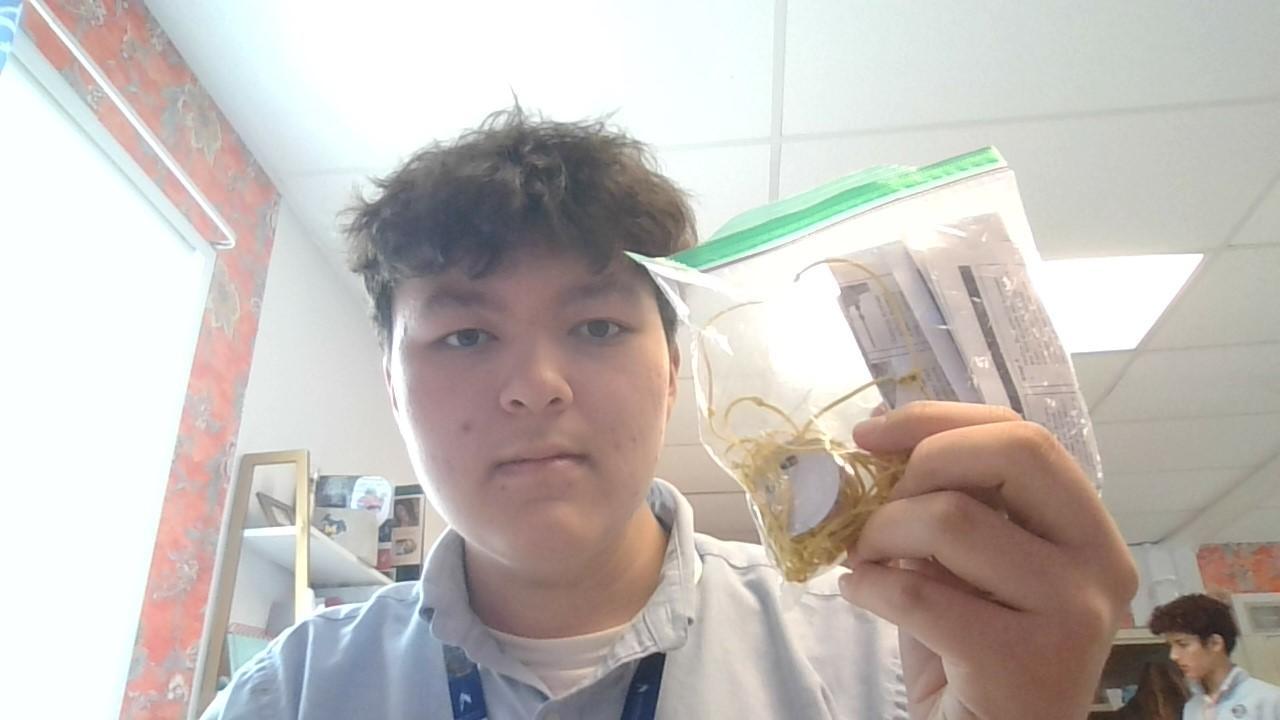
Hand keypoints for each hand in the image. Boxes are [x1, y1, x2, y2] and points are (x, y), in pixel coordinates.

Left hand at [838, 401, 1137, 718]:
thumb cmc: (970, 655)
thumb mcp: (965, 567)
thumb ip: (947, 509)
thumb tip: (878, 447)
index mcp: (1089, 532)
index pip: (1025, 437)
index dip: (939, 420)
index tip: (873, 432)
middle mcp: (1100, 565)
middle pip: (1014, 453)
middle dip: (921, 464)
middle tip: (877, 504)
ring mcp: (1074, 615)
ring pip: (952, 519)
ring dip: (880, 533)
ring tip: (863, 560)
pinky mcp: (1026, 664)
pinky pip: (916, 591)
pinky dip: (867, 585)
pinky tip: (859, 593)